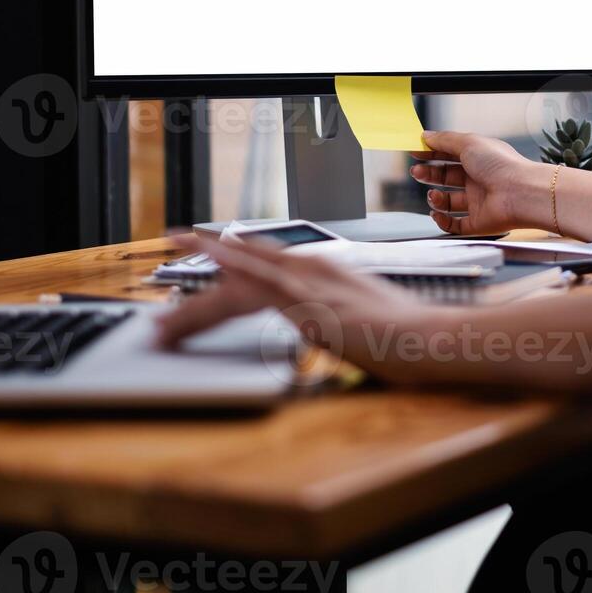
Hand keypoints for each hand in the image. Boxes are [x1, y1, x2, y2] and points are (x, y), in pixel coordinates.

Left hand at [154, 235, 447, 381]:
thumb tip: (320, 329)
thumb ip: (334, 320)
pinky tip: (194, 293)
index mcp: (322, 271)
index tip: (203, 254)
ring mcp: (308, 283)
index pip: (263, 260)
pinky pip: (252, 289)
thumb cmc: (404, 338)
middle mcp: (311, 268)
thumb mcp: (360, 325)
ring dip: (195, 306)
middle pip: (242, 268)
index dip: (228, 261)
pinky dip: (218, 289)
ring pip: (236, 283)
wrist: (429, 338)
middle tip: (165, 278)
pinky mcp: (306, 303)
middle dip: (200, 275)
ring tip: (162, 326)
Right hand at [411, 131, 546, 235]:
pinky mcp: (478, 222)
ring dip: (435, 198)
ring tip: (432, 194)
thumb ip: (445, 140)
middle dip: (430, 174)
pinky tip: (436, 213)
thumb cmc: (500, 165)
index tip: (415, 152)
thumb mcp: (468, 142)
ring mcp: (478, 202)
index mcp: (479, 159)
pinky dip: (442, 221)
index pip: (450, 155)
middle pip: (447, 177)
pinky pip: (455, 225)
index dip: (432, 153)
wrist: (521, 193)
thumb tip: (426, 136)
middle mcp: (478, 180)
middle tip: (417, 172)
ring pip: (449, 202)